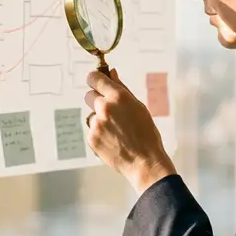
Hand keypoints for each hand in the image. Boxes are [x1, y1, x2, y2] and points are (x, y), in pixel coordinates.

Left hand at [84, 69, 175, 192]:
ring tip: (116, 131)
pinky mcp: (91, 138)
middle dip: (97, 100)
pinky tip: (113, 140)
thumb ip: (122, 88)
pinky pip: (92, 130)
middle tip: (110, 111)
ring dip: (99, 119)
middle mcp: (104, 108)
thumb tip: (111, 72)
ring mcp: (96, 124)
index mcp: (118, 97)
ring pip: (91, 115)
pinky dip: (99, 133)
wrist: (144, 162)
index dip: (95, 78)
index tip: (96, 81)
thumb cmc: (146, 133)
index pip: (95, 78)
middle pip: (88, 95)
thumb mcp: (138, 106)